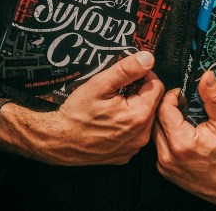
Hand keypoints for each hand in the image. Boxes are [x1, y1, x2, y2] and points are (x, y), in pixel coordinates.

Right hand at [0, 50, 164, 165]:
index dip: (145, 76)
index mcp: (139, 116)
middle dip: (139, 93)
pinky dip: (127, 126)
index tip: (130, 75)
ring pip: (144, 120)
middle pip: (152, 104)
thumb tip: (148, 58)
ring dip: (134, 109)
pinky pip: (134, 135)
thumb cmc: (76, 113)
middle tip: (118, 91)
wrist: (58, 141)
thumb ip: (127, 69)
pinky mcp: (125, 156)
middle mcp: (141, 136)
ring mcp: (133, 148)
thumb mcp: (100, 84)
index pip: (157, 87)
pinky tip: (111, 122)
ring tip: (113, 106)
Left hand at [153, 71, 215, 205]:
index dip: (172, 96)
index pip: (164, 109)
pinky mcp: (164, 171)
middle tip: (181, 103)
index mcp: (182, 142)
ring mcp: (165, 165)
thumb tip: (207, 77)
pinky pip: (158, 146)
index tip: (182, 94)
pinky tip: (179, 134)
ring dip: (165, 122)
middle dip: (167, 107)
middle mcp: (169, 155)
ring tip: (181, 118)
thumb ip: (214, 98)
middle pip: (156, 120)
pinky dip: (165, 136)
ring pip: (155, 133)